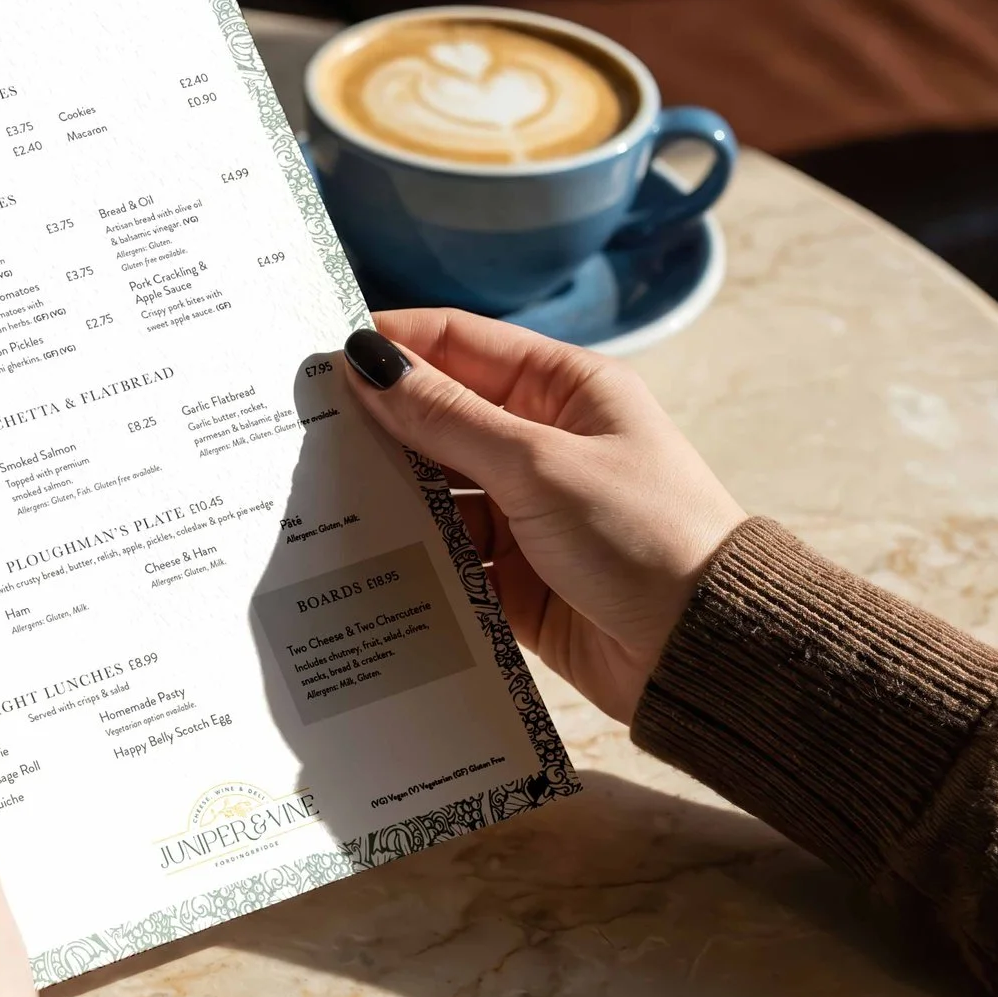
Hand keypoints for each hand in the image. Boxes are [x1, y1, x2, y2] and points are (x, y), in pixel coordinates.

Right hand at [341, 309, 745, 718]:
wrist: (703, 652)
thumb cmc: (645, 536)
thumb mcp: (540, 465)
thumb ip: (447, 419)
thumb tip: (367, 363)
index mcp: (564, 389)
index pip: (460, 344)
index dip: (391, 344)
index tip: (316, 355)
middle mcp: (541, 441)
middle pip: (438, 417)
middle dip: (374, 424)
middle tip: (294, 429)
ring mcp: (525, 510)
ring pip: (433, 489)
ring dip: (385, 494)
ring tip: (310, 496)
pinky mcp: (511, 575)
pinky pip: (444, 553)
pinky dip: (407, 554)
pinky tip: (356, 556)